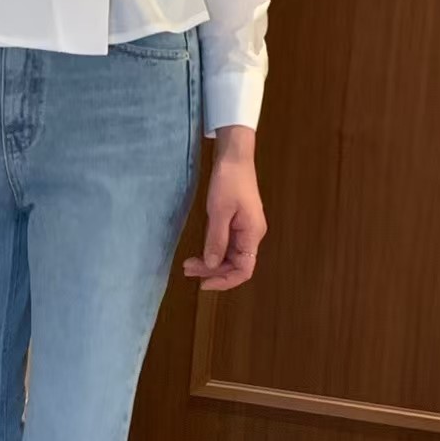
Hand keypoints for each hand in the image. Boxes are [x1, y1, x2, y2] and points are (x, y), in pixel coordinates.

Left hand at [183, 126, 265, 291]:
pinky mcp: (237, 223)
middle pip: (235, 265)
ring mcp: (244, 229)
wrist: (234, 156)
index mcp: (252, 234)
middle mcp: (251, 235)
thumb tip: (212, 265)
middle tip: (187, 269)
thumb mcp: (219, 211)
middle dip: (212, 271)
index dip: (225, 280)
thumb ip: (216, 240)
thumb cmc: (229, 180)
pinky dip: (212, 251)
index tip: (203, 283)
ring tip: (188, 265)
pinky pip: (226, 245)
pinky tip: (200, 253)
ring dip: (210, 263)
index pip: (244, 270)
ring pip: (229, 256)